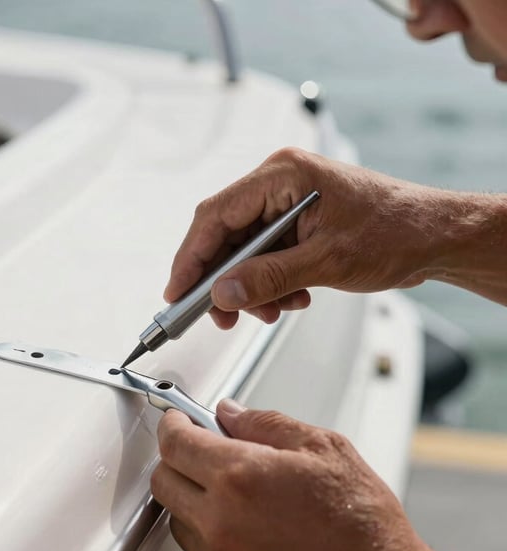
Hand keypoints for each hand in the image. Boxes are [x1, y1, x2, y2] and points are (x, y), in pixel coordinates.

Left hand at [151, 400, 506, 550]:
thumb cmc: (363, 526)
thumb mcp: (323, 449)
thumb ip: (264, 423)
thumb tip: (228, 413)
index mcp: (240, 477)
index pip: (174, 442)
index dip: (173, 425)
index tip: (178, 421)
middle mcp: (219, 521)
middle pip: (163, 480)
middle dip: (178, 459)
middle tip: (205, 454)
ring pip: (177, 517)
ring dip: (194, 500)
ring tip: (240, 499)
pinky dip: (211, 537)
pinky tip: (250, 533)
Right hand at [164, 147, 444, 326]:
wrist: (435, 237)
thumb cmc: (396, 230)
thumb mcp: (326, 260)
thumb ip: (268, 277)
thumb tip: (224, 292)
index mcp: (283, 175)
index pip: (215, 215)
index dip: (191, 256)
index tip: (178, 290)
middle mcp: (280, 184)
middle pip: (225, 235)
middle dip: (224, 280)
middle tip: (221, 314)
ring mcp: (288, 205)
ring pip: (244, 252)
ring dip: (251, 287)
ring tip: (268, 309)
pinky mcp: (297, 225)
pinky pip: (266, 257)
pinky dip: (270, 284)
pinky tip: (290, 298)